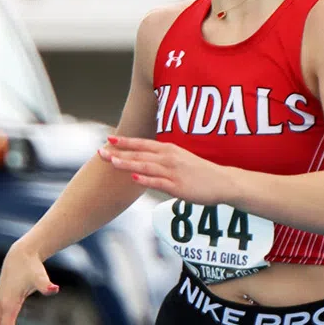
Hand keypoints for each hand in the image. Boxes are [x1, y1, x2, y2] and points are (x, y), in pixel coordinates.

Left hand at [100, 136, 237, 203]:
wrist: (223, 181)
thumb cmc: (201, 172)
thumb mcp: (181, 159)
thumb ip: (163, 158)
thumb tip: (146, 160)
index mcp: (169, 150)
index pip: (143, 143)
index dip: (125, 141)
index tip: (109, 138)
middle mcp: (169, 158)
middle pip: (139, 154)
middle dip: (119, 153)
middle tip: (100, 151)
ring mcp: (173, 172)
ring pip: (146, 166)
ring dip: (127, 163)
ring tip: (112, 162)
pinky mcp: (178, 186)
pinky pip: (158, 182)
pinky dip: (145, 179)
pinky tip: (133, 178)